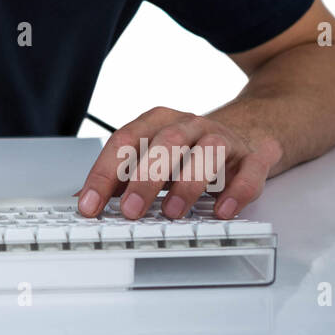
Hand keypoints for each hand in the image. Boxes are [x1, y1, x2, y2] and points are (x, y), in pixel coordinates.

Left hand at [75, 106, 281, 220]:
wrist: (247, 129)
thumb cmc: (189, 150)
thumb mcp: (152, 156)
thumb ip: (119, 176)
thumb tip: (82, 200)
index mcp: (158, 121)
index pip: (125, 140)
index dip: (104, 173)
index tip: (89, 205)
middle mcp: (189, 125)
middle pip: (166, 142)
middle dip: (145, 177)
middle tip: (129, 210)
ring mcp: (224, 138)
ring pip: (208, 151)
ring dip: (188, 182)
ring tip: (173, 213)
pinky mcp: (253, 156)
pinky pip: (250, 171)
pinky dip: (237, 191)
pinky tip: (222, 210)